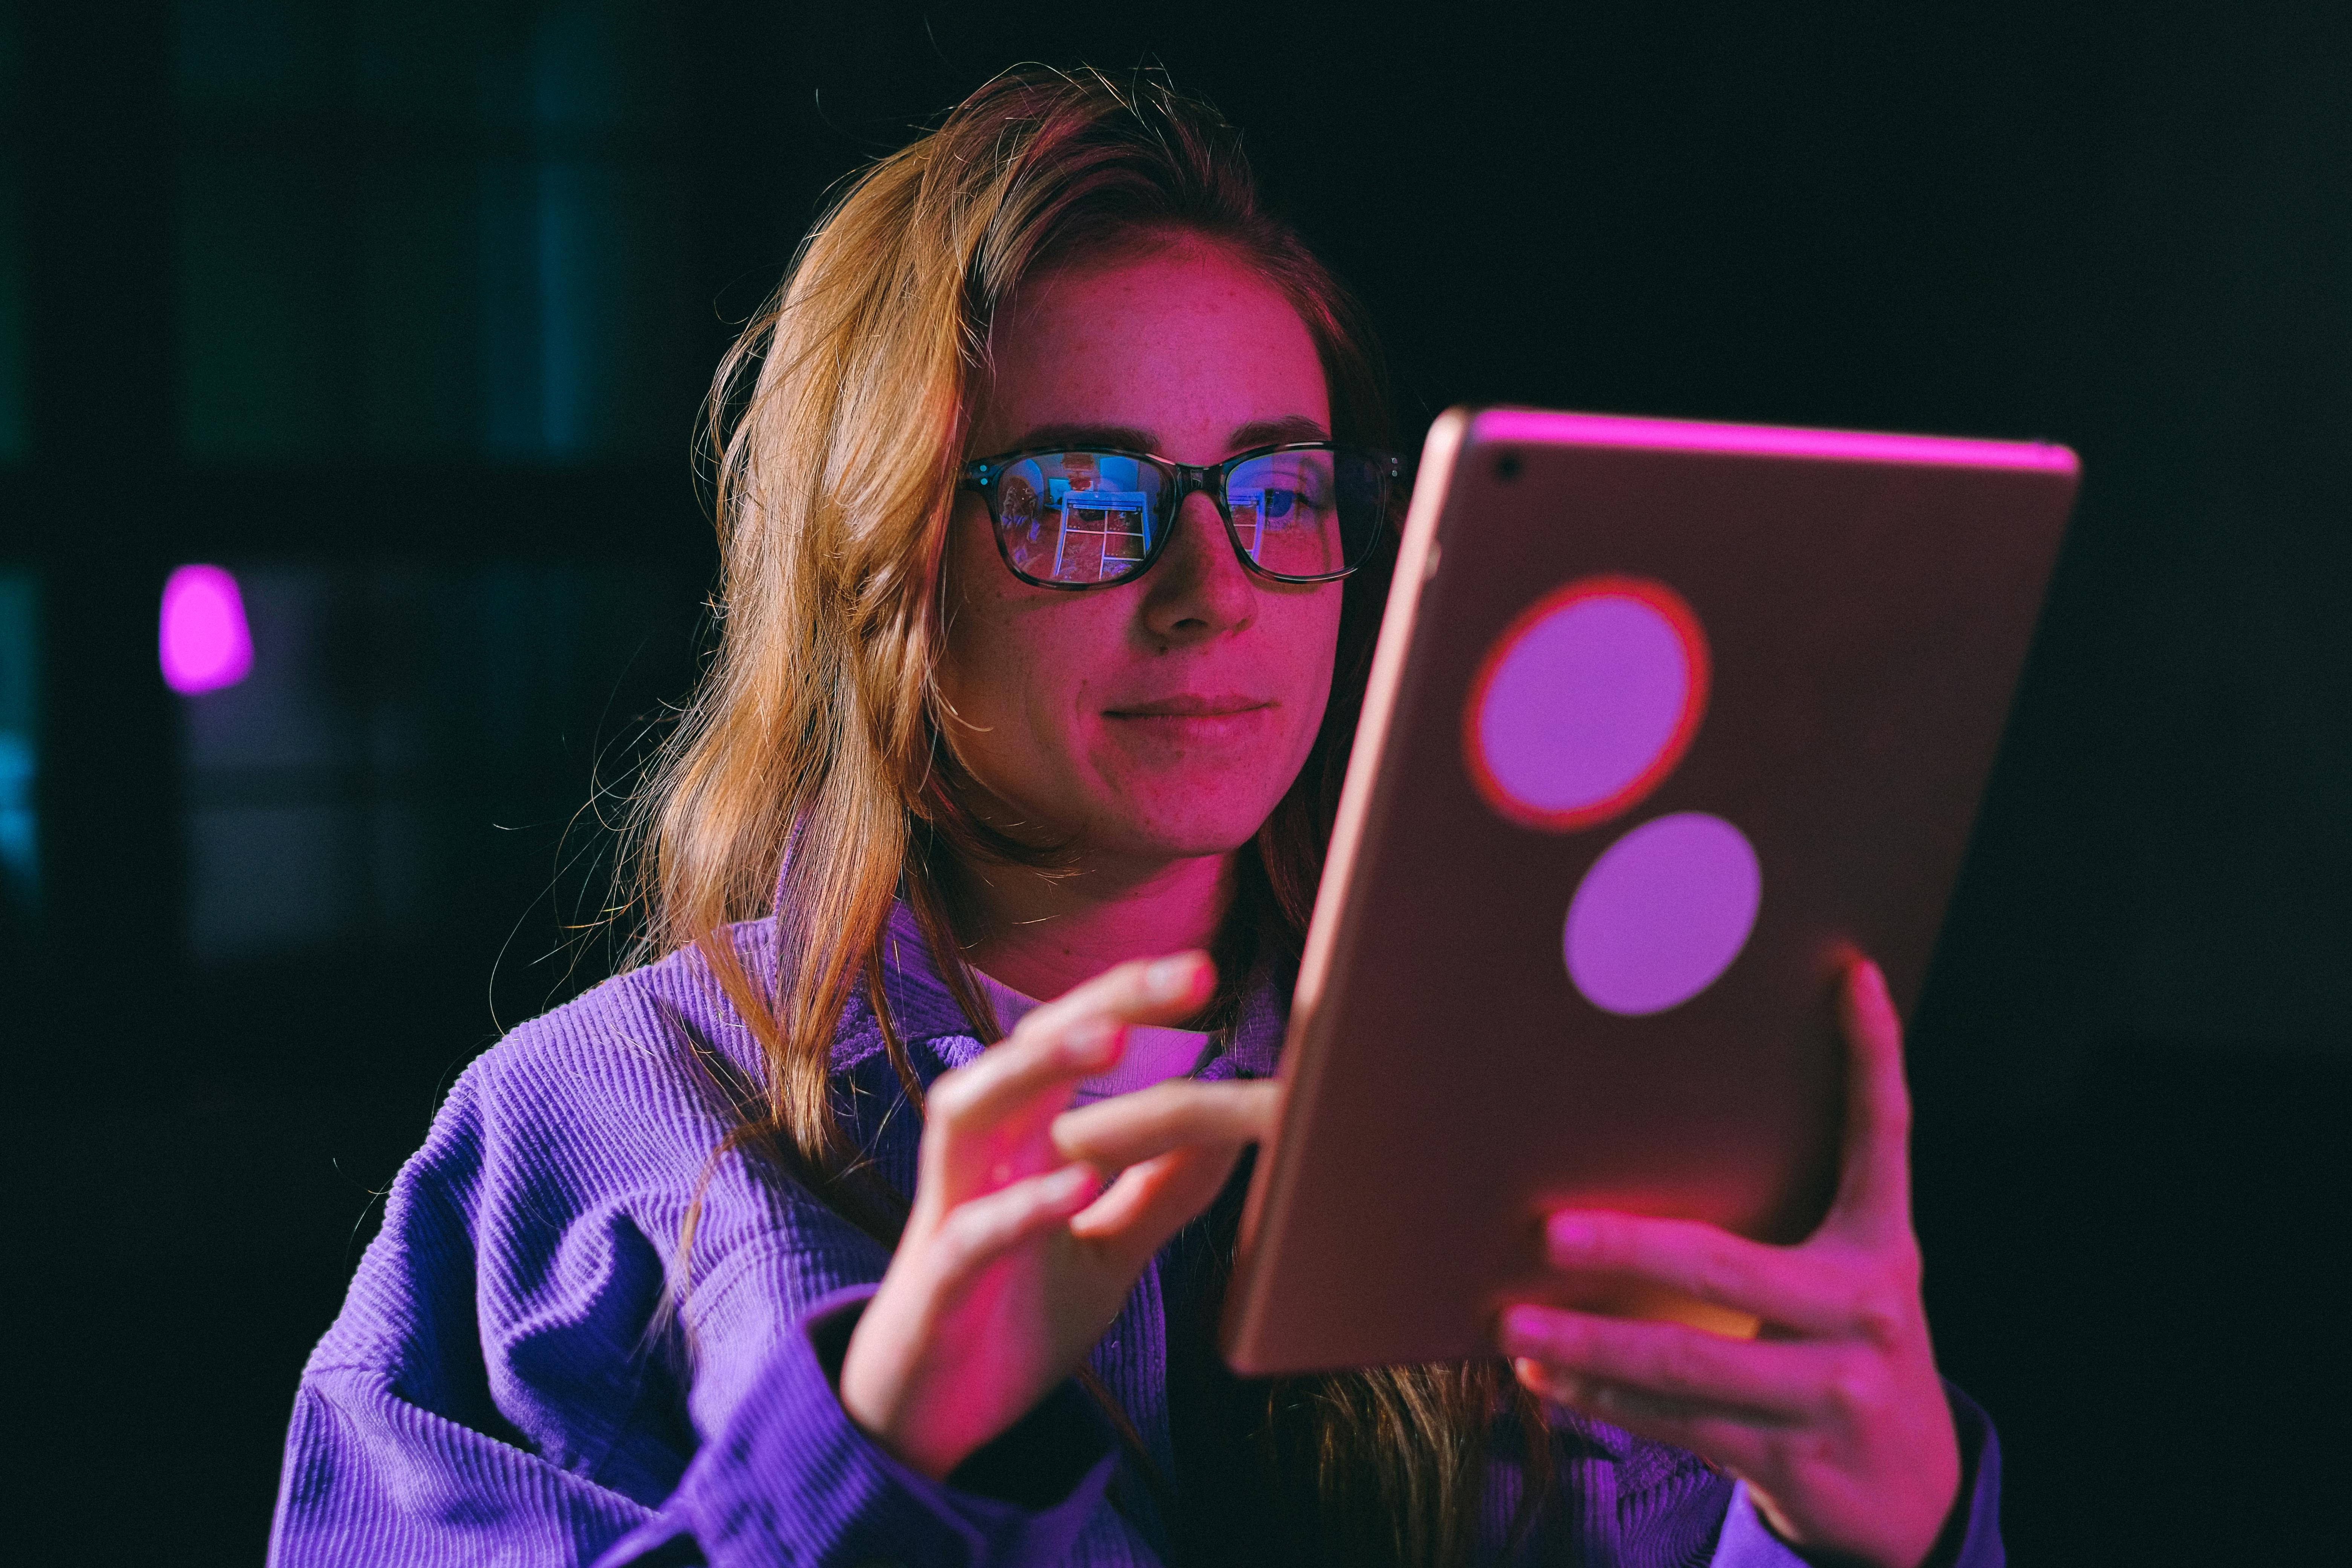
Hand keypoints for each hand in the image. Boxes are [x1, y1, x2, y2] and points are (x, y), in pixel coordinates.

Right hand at [838, 951, 1278, 1479]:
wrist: (924, 1424)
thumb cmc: (1012, 1320)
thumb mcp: (1106, 1252)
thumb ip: (1160, 1193)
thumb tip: (1224, 1124)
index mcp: (1022, 1142)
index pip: (1076, 1048)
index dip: (1137, 1006)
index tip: (1207, 973)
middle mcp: (982, 1161)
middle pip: (1026, 1053)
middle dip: (1102, 1003)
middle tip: (1188, 972)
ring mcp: (950, 1217)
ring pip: (970, 1114)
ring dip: (1037, 1072)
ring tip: (1110, 1038)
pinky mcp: (936, 1290)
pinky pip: (970, 1235)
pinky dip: (1020, 1207)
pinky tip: (1075, 1185)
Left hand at [1498, 959, 1960, 1567]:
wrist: (1916, 1496)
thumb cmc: (1848, 1354)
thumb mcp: (1847, 1281)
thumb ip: (1789, 1221)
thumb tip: (1664, 1135)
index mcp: (1882, 1249)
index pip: (1884, 1137)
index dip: (1873, 1057)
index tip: (1851, 977)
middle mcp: (1865, 1313)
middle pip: (1727, 1268)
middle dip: (1629, 1250)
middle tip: (1548, 1231)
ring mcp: (1832, 1393)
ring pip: (1685, 1364)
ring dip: (1589, 1345)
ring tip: (1513, 1322)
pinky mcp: (1793, 1459)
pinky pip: (1679, 1424)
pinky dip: (1606, 1402)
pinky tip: (1549, 1379)